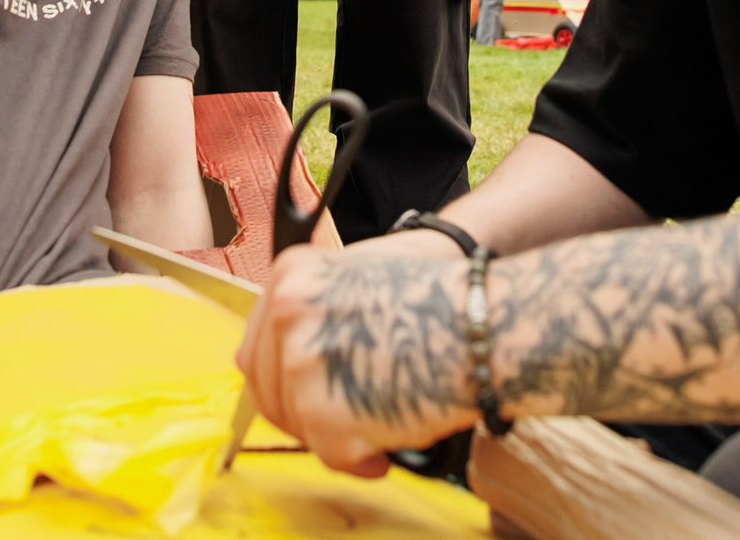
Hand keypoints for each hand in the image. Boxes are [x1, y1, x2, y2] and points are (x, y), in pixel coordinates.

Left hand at [236, 244, 475, 475]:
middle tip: (341, 420)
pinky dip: (359, 462)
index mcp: (291, 277)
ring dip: (332, 434)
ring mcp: (301, 367)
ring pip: (296, 424)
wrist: (482, 325)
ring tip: (376, 427)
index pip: (257, 346)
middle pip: (268, 388)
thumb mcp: (359, 280)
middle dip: (302, 412)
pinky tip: (384, 450)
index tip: (306, 393)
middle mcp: (286, 316)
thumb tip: (272, 361)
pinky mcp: (324, 417)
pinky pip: (330, 456)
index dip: (284, 378)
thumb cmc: (439, 302)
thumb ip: (312, 313)